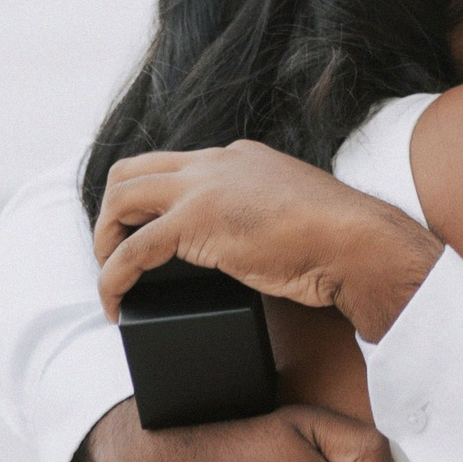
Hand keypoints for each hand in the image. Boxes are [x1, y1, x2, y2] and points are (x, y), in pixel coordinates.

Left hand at [93, 139, 439, 341]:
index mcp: (238, 158)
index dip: (147, 201)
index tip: (141, 235)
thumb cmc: (341, 241)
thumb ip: (266, 216)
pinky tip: (115, 303)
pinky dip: (114, 277)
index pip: (173, 166)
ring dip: (104, 240)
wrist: (358, 243)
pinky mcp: (196, 222)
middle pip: (131, 170)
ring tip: (110, 281)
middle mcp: (214, 162)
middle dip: (111, 213)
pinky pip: (132, 249)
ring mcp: (203, 188)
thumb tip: (255, 246)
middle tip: (113, 254)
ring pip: (120, 198)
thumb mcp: (295, 213)